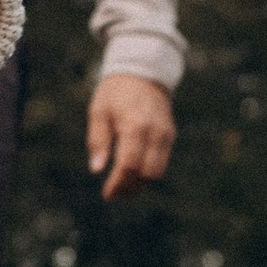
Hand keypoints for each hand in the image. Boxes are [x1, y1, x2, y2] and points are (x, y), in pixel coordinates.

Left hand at [89, 71, 174, 197]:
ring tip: (121, 184)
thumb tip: (97, 170)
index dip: (118, 184)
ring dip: (140, 183)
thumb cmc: (115, 93)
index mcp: (134, 125)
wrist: (142, 72)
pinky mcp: (170, 135)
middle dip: (130, 187)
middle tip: (113, 192)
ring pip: (158, 172)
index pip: (129, 165)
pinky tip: (132, 171)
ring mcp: (165, 134)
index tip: (107, 194)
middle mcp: (154, 132)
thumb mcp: (98, 112)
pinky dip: (148, 171)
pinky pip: (162, 162)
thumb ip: (98, 141)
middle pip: (147, 174)